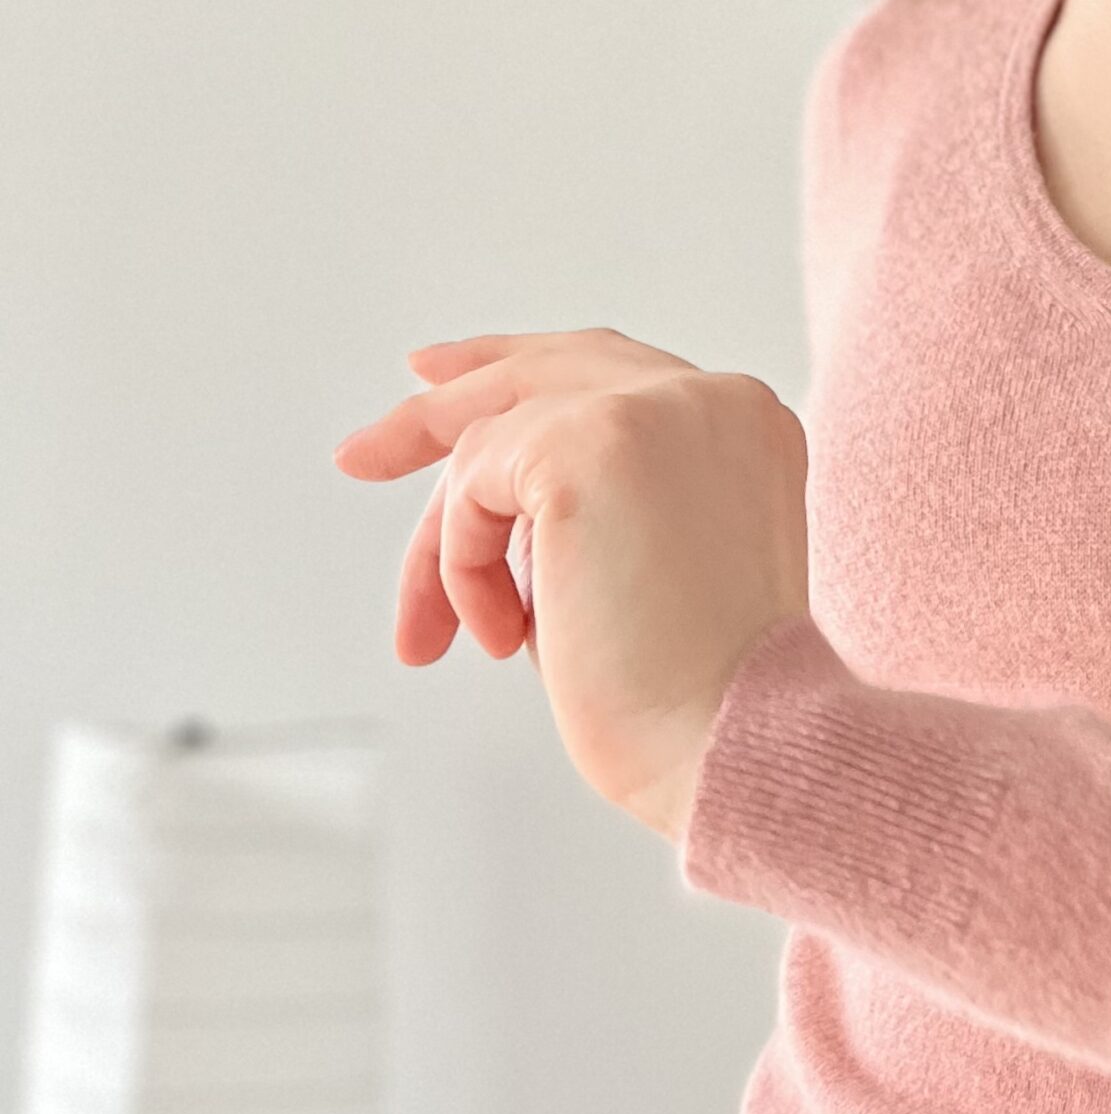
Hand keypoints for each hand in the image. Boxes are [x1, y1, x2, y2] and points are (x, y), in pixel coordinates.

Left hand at [331, 326, 848, 842]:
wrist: (738, 744)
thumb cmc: (706, 701)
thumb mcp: (664, 569)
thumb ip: (607, 504)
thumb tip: (495, 495)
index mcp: (746, 427)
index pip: (609, 369)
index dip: (514, 369)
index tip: (433, 378)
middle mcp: (712, 398)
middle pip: (540, 373)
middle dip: (440, 412)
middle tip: (361, 456)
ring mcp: (654, 411)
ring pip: (492, 441)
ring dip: (454, 550)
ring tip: (452, 636)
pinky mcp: (593, 444)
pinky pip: (474, 482)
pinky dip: (463, 564)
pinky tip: (503, 634)